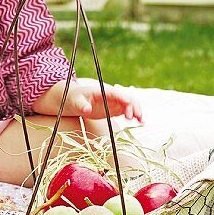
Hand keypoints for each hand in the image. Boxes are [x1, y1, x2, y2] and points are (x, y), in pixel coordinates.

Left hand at [31, 78, 145, 122]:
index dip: (124, 100)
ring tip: (141, 121)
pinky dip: (134, 116)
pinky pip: (126, 111)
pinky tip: (139, 122)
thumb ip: (81, 105)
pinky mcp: (113, 109)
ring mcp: (113, 102)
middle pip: (127, 98)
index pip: (116, 94)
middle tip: (134, 119)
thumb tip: (87, 110)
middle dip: (133, 107)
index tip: (128, 110)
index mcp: (102, 91)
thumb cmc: (73, 99)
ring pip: (130, 104)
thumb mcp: (74, 102)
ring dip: (136, 111)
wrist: (72, 100)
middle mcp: (111, 96)